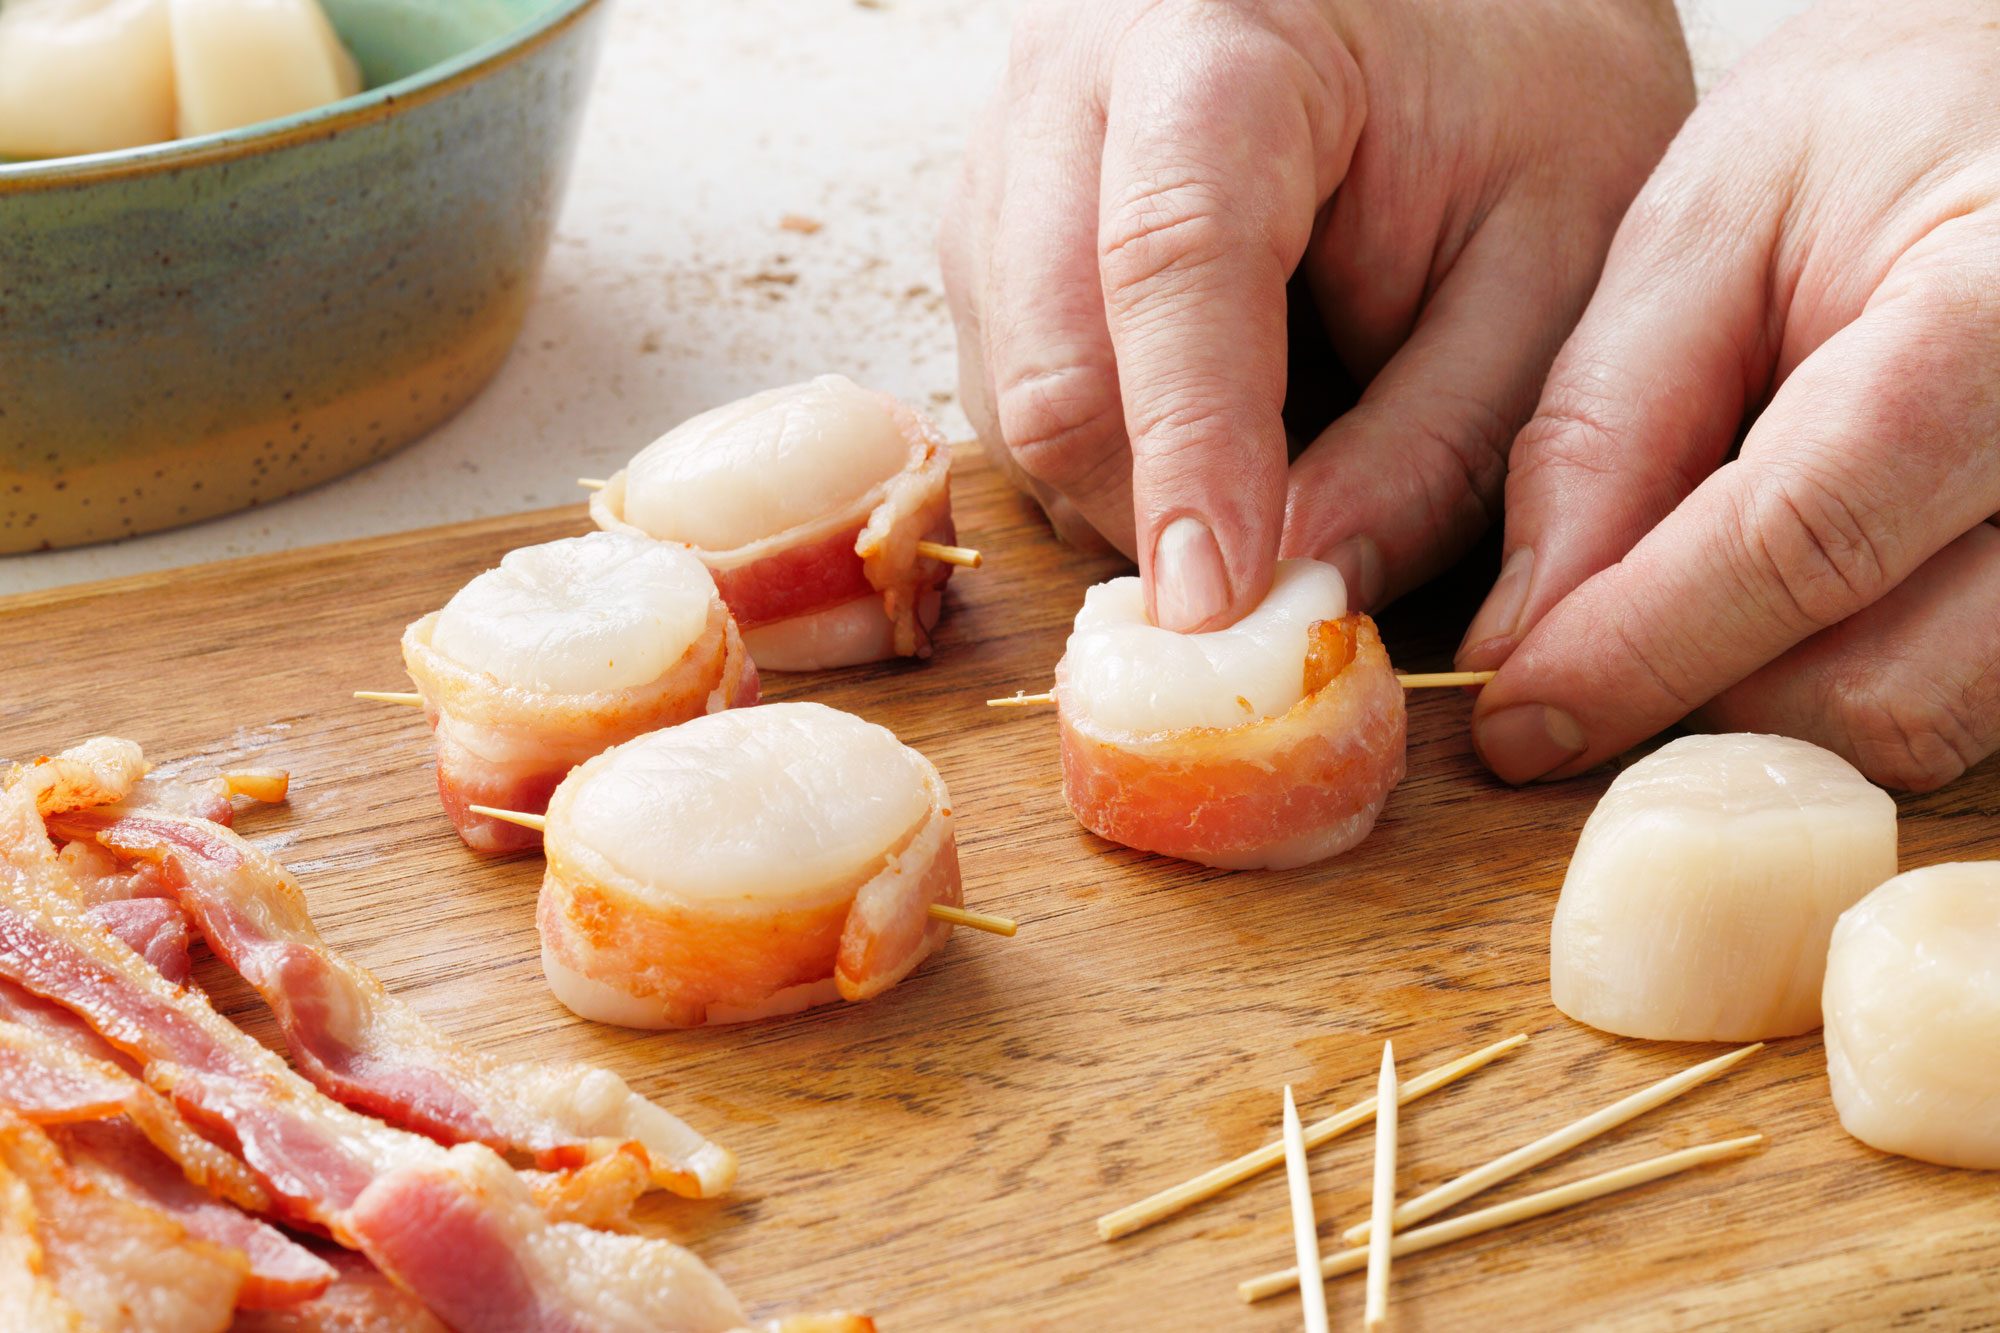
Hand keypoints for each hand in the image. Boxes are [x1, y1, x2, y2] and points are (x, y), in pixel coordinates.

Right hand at [940, 0, 1691, 627]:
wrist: (1454, 16)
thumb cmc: (1521, 113)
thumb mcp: (1548, 271)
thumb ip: (1435, 444)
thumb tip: (1301, 586)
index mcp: (1225, 39)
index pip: (1172, 257)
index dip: (1191, 447)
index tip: (1223, 604)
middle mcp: (1071, 86)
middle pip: (1049, 360)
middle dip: (1154, 507)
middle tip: (1270, 586)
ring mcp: (1006, 165)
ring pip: (1014, 406)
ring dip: (1132, 495)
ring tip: (1272, 469)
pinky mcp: (992, 238)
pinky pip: (1010, 403)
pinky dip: (1109, 465)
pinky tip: (1212, 434)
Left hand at [1459, 0, 1999, 790]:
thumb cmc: (1871, 132)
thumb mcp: (1706, 225)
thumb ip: (1603, 431)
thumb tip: (1517, 644)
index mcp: (1992, 316)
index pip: (1799, 544)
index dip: (1634, 653)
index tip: (1514, 718)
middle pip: (1878, 684)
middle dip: (1698, 694)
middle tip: (1590, 641)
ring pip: (1924, 724)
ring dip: (1772, 701)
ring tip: (1697, 590)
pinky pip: (1962, 704)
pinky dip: (1844, 680)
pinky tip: (1790, 596)